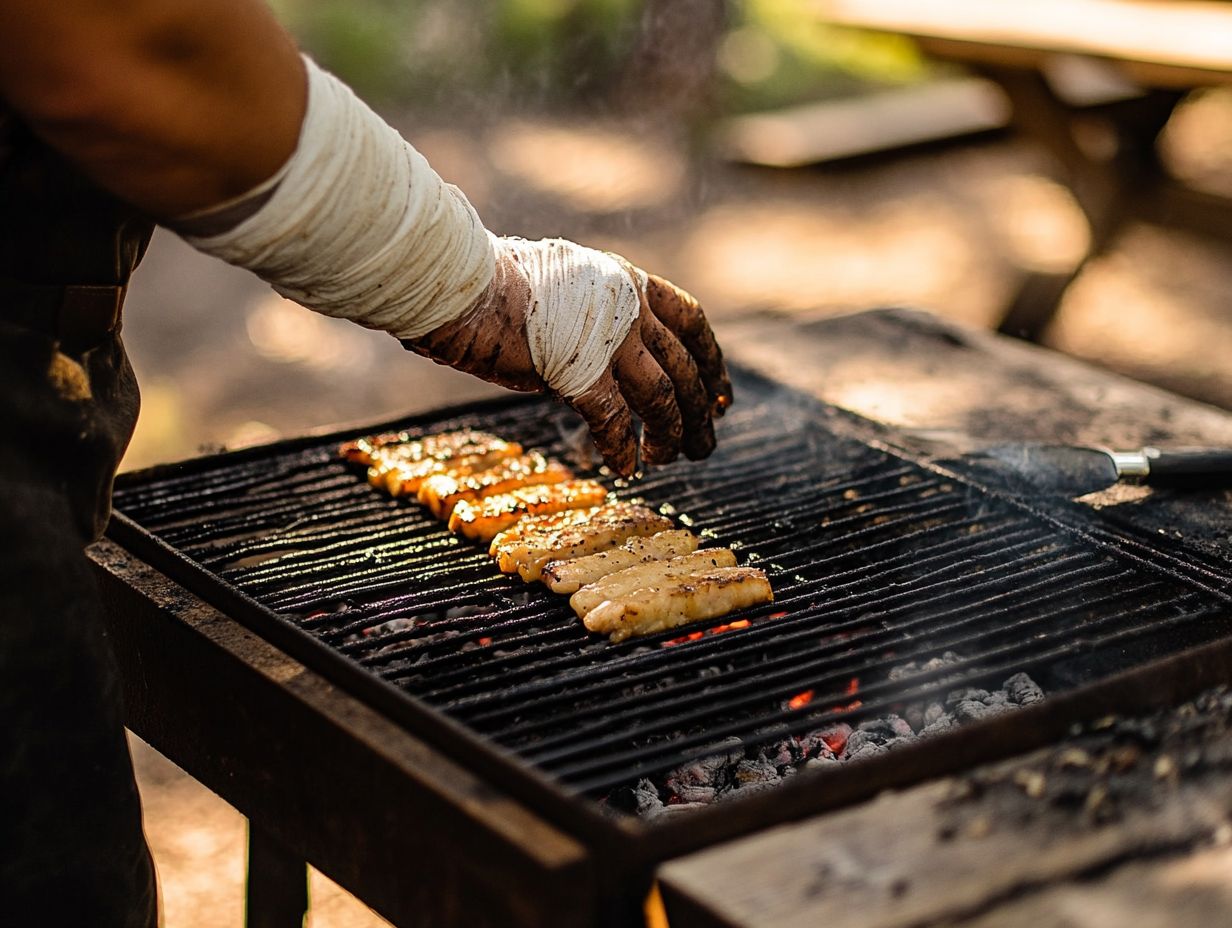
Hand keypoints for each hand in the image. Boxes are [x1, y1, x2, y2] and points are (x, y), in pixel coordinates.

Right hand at [405, 237, 731, 475]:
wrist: (460, 286)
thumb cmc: (497, 285)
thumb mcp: (568, 286)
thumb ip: (599, 317)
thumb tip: (611, 356)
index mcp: (628, 282)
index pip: (691, 322)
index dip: (712, 363)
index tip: (722, 395)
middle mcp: (629, 307)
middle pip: (683, 368)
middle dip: (700, 411)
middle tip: (705, 444)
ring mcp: (608, 340)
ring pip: (661, 397)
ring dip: (671, 434)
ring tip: (669, 460)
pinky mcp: (579, 372)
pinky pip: (614, 421)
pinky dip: (621, 448)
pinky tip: (624, 467)